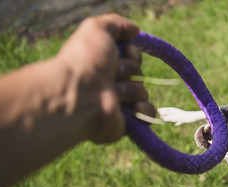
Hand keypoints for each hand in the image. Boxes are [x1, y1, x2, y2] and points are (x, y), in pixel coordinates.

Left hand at [56, 13, 153, 142]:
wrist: (80, 95)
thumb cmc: (85, 61)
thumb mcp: (96, 29)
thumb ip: (116, 23)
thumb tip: (135, 30)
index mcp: (103, 64)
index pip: (132, 56)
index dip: (133, 53)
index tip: (126, 51)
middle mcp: (109, 83)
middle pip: (138, 73)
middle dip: (130, 71)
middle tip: (113, 74)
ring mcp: (117, 104)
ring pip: (142, 92)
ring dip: (131, 90)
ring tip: (114, 93)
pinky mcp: (125, 122)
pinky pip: (148, 114)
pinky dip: (144, 110)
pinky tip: (133, 108)